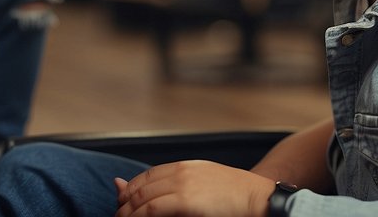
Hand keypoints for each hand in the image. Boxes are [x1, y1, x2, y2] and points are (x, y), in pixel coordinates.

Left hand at [114, 161, 274, 216]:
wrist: (258, 199)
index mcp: (185, 166)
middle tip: (119, 216)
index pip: (146, 176)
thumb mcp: (205, 183)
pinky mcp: (185, 202)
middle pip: (141, 187)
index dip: (130, 191)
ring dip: (128, 213)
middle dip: (125, 204)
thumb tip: (154, 189)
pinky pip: (153, 209)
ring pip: (143, 199)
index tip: (124, 204)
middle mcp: (181, 172)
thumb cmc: (234, 196)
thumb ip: (179, 184)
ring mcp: (183, 186)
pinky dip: (140, 216)